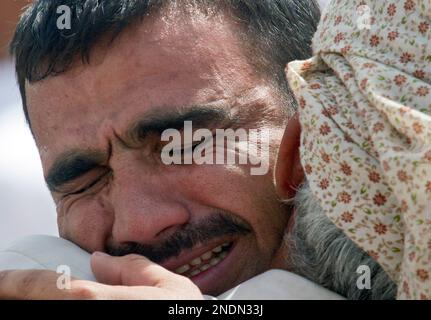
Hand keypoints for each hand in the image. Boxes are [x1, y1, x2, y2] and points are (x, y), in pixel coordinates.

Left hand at [0, 253, 202, 299]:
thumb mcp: (169, 289)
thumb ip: (132, 270)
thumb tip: (100, 261)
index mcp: (104, 303)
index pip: (48, 287)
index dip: (15, 283)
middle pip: (42, 306)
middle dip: (18, 298)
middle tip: (8, 290)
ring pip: (50, 319)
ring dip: (34, 305)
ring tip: (26, 297)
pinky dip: (57, 312)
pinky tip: (55, 304)